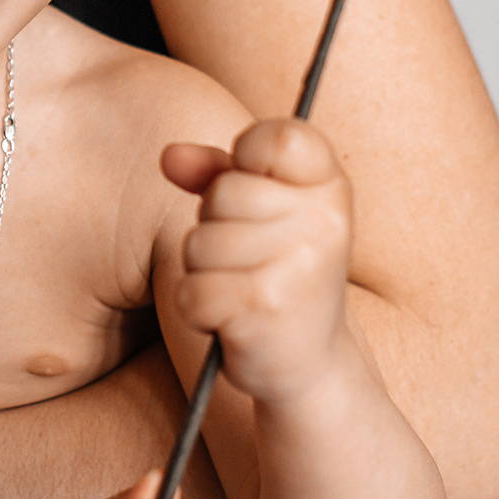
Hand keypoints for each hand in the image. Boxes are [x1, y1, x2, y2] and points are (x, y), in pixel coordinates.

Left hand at [162, 118, 355, 405]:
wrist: (308, 360)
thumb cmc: (276, 271)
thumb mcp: (256, 211)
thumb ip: (214, 172)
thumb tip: (169, 156)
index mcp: (329, 187)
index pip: (278, 137)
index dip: (248, 156)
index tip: (256, 181)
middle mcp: (325, 222)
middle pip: (222, 194)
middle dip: (215, 227)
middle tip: (250, 258)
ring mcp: (299, 266)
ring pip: (199, 245)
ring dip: (205, 273)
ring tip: (243, 290)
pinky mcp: (266, 309)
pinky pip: (191, 293)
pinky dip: (198, 309)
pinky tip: (231, 320)